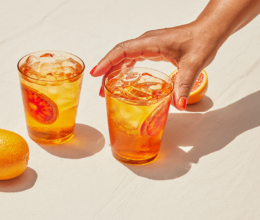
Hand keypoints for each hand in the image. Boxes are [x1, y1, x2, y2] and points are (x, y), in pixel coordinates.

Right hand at [90, 22, 220, 109]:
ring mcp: (148, 45)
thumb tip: (178, 105)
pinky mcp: (152, 49)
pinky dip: (124, 68)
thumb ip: (184, 85)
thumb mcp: (193, 64)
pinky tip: (123, 79)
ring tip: (107, 88)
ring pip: (124, 56)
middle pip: (119, 54)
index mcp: (151, 43)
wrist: (208, 31)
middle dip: (107, 70)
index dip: (107, 61)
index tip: (96, 73)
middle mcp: (146, 42)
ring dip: (113, 70)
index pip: (122, 50)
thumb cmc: (201, 41)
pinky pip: (132, 58)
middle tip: (100, 90)